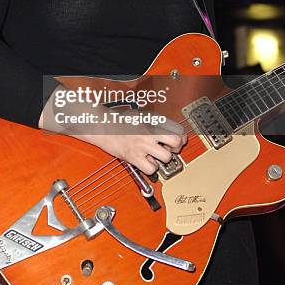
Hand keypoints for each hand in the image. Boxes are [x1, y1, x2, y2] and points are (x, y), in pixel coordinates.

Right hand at [39, 84, 186, 174]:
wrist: (102, 125)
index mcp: (152, 121)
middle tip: (169, 149)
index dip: (181, 137)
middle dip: (175, 148)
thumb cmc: (118, 120)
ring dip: (162, 159)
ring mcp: (142, 146)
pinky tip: (146, 162)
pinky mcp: (134, 157)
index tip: (180, 140)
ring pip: (165, 157)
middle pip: (175, 143)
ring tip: (155, 156)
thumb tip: (168, 129)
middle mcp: (149, 133)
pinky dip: (151, 168)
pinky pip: (151, 169)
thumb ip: (154, 122)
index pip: (176, 130)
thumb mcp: (140, 115)